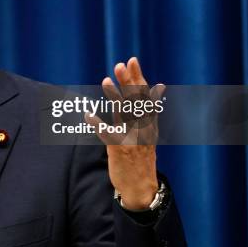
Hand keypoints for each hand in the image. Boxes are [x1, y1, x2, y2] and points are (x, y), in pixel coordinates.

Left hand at [84, 57, 163, 209]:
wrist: (141, 186)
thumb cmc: (142, 155)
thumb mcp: (151, 129)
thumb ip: (150, 107)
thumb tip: (159, 84)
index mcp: (150, 121)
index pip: (145, 94)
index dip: (138, 76)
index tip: (132, 60)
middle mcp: (143, 127)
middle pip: (134, 100)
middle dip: (127, 82)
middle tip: (119, 65)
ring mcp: (132, 138)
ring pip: (123, 114)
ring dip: (114, 97)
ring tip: (105, 81)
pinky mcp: (119, 149)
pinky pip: (107, 134)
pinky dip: (97, 124)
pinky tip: (88, 114)